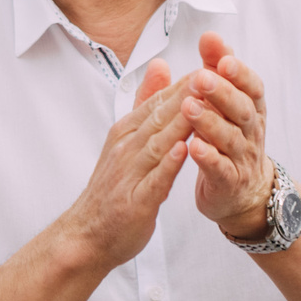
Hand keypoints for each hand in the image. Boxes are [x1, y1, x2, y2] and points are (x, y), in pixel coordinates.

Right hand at [53, 60, 196, 271]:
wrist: (87, 235)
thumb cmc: (112, 187)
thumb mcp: (126, 138)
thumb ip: (145, 103)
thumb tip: (160, 65)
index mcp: (126, 132)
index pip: (158, 102)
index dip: (185, 84)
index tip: (211, 66)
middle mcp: (126, 149)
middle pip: (160, 117)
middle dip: (187, 96)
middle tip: (213, 75)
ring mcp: (129, 175)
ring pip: (158, 144)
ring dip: (181, 124)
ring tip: (203, 104)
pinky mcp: (134, 202)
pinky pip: (153, 180)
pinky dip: (167, 164)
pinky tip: (183, 150)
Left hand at [184, 32, 275, 238]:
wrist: (241, 193)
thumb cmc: (228, 139)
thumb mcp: (225, 102)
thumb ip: (216, 69)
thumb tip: (210, 36)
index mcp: (250, 108)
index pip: (251, 86)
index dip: (239, 72)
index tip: (222, 57)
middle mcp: (251, 131)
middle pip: (242, 109)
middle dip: (223, 92)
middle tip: (201, 77)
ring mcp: (242, 158)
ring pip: (230, 138)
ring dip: (210, 122)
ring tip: (189, 107)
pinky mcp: (229, 182)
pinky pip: (221, 169)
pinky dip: (208, 158)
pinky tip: (193, 146)